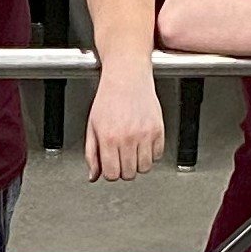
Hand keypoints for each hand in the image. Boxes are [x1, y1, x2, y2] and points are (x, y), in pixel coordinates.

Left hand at [79, 61, 162, 182]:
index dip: (110, 173)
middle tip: (121, 156)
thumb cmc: (108, 98)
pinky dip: (151, 153)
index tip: (111, 165)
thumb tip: (93, 176)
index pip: (112, 174)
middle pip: (129, 174)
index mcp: (109, 138)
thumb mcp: (92, 126)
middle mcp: (128, 138)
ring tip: (132, 149)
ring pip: (145, 168)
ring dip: (138, 163)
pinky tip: (143, 141)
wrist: (127, 76)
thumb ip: (92, 154)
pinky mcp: (158, 129)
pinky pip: (158, 155)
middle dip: (124, 169)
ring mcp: (145, 134)